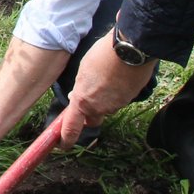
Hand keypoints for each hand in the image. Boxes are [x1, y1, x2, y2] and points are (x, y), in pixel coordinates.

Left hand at [58, 31, 155, 147]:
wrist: (130, 49)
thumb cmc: (102, 55)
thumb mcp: (84, 70)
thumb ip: (80, 87)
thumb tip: (77, 95)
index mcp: (83, 100)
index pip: (71, 128)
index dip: (66, 139)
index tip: (63, 144)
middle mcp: (99, 107)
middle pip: (92, 119)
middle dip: (89, 114)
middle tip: (89, 99)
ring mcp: (116, 105)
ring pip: (107, 108)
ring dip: (104, 99)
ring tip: (106, 77)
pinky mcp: (129, 99)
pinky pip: (119, 100)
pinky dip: (116, 93)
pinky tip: (117, 77)